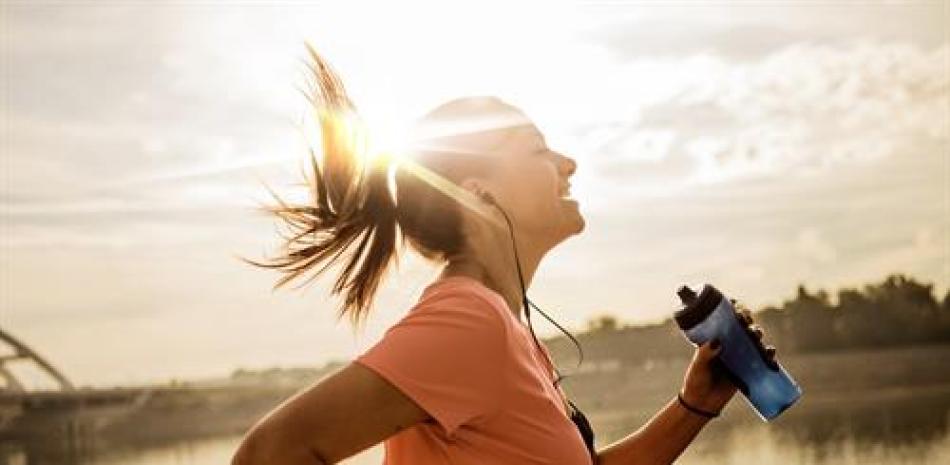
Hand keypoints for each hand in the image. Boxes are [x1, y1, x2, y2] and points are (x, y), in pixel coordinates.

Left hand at [679, 299, 776, 414]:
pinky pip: (761, 359)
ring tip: (756, 335)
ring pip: (752, 340)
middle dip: (747, 320)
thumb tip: (717, 341)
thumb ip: (705, 354)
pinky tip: (770, 352)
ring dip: (758, 334)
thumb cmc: (696, 382)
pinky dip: (768, 354)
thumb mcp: (698, 366)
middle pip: (741, 327)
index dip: (732, 310)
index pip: (724, 320)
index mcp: (713, 339)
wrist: (702, 404)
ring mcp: (738, 357)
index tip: (735, 303)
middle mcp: (727, 345)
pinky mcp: (747, 370)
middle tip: (746, 319)